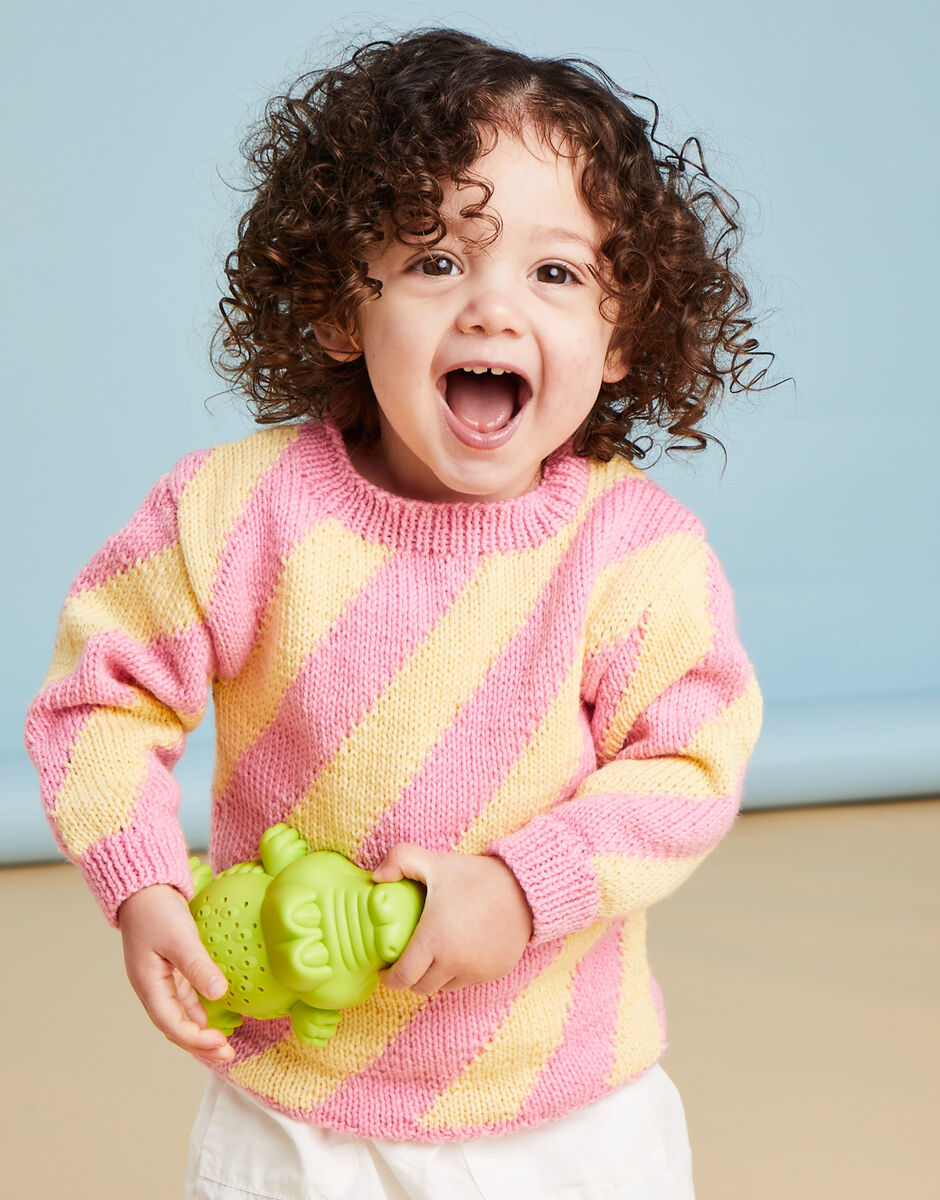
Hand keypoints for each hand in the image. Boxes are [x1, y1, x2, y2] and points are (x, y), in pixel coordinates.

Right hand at [118, 884, 234, 1063]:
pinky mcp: (171, 969)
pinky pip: (187, 998)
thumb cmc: (157, 910)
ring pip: (181, 1016)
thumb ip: (197, 966)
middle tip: (228, 1055)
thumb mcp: (179, 937)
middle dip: (200, 1045)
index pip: (170, 1023)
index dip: (195, 1039)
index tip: (221, 1045)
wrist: (144, 887)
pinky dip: (201, 1011)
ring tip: (225, 1043)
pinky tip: (217, 1015)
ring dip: (201, 1031)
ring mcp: (161, 980)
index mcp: (148, 985)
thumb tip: (219, 994)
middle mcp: (153, 988)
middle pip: (175, 1026)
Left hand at [371, 846, 532, 994]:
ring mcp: (475, 971)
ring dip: (434, 977)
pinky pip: (467, 981)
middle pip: (420, 987)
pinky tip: (457, 953)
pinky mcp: (493, 972)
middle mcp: (454, 963)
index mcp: (433, 941)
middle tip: (407, 960)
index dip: (389, 978)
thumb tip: (376, 878)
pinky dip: (457, 973)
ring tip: (432, 956)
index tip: (386, 968)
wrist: (524, 888)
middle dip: (409, 978)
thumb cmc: (475, 876)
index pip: (402, 978)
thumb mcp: (434, 862)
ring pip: (444, 987)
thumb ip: (399, 860)